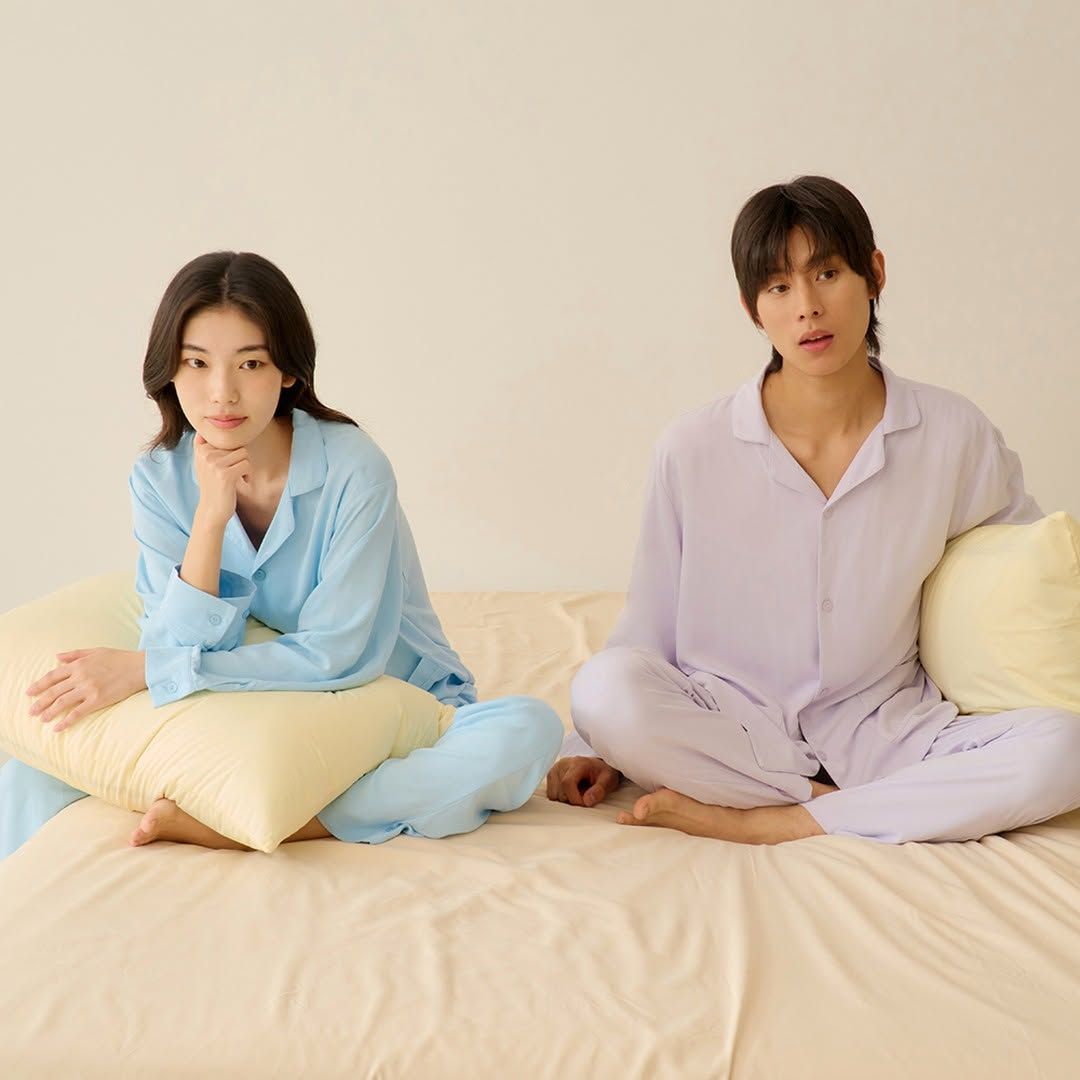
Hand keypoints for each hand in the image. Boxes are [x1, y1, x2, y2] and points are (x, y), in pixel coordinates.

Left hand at [26, 648, 147, 731]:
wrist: (140, 667)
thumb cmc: (120, 658)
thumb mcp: (96, 651)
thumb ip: (75, 654)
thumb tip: (56, 657)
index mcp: (79, 664)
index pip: (52, 676)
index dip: (39, 685)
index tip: (29, 692)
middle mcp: (81, 677)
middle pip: (54, 691)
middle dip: (40, 702)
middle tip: (31, 711)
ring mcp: (89, 689)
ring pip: (62, 702)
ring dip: (49, 712)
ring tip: (42, 719)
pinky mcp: (98, 700)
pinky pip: (78, 713)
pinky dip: (66, 721)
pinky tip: (58, 728)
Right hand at [193, 433, 251, 523]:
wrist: (211, 510)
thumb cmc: (213, 485)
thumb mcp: (204, 464)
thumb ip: (203, 446)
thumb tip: (202, 430)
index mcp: (201, 449)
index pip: (228, 439)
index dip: (233, 452)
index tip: (228, 465)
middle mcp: (205, 454)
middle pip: (238, 445)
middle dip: (240, 460)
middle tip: (234, 473)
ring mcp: (214, 464)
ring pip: (244, 454)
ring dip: (246, 466)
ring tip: (237, 477)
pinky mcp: (225, 475)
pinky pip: (247, 465)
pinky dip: (248, 474)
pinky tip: (242, 482)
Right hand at [546, 755, 621, 806]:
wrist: (596, 766)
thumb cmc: (602, 773)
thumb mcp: (609, 780)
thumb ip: (600, 790)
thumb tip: (587, 801)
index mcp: (577, 763)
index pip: (567, 783)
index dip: (575, 798)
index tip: (585, 804)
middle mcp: (562, 765)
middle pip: (560, 792)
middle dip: (573, 800)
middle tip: (585, 795)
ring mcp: (554, 770)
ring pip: (554, 795)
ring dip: (566, 799)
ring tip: (577, 792)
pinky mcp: (550, 776)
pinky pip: (551, 795)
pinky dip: (560, 797)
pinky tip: (570, 792)